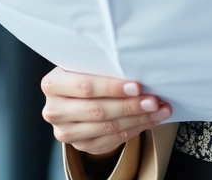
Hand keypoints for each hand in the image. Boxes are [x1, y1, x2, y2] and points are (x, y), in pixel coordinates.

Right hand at [40, 67, 171, 155]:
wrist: (74, 97)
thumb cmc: (85, 75)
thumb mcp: (85, 66)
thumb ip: (102, 67)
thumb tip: (137, 68)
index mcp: (53, 84)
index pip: (85, 87)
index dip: (112, 87)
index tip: (137, 86)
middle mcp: (54, 110)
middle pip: (97, 110)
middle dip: (130, 105)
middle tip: (154, 101)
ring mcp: (66, 131)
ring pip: (108, 127)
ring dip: (138, 119)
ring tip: (158, 110)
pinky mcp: (81, 145)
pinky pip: (112, 140)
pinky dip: (134, 129)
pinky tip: (149, 120)